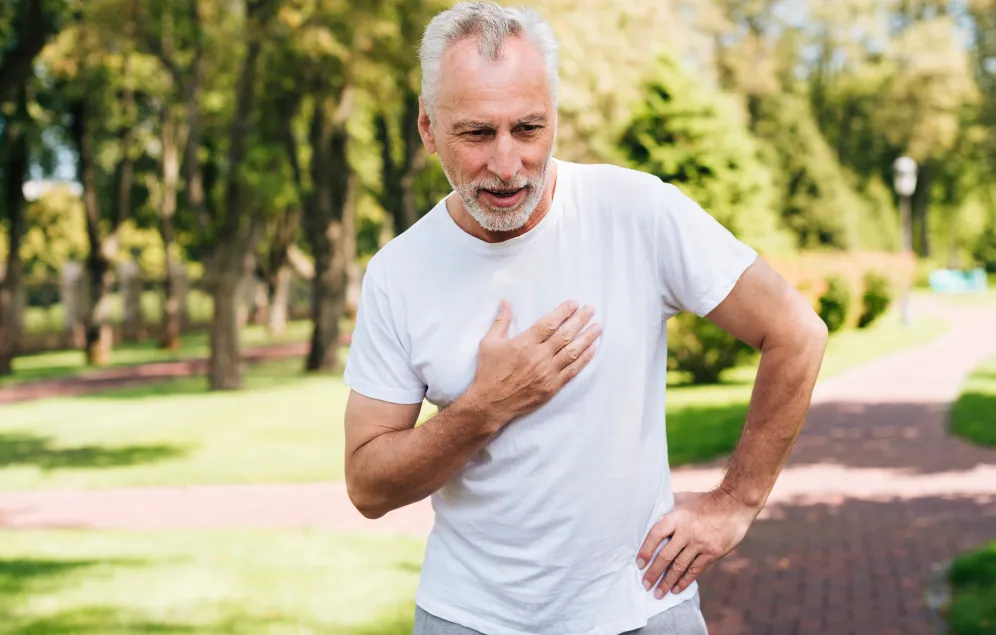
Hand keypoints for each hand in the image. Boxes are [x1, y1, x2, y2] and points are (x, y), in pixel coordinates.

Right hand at [468, 299, 601, 422]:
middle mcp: (538, 357)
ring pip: (572, 352)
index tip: (574, 303)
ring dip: (587, 338)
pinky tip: (592, 349)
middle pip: (565, 335)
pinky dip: (584, 359)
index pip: (549, 323)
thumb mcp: (489, 343)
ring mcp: (547, 373)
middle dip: (580, 320)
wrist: (490, 403)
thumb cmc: (489, 372)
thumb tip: (505, 301)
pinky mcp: (552, 387)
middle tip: (591, 309)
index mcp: (524, 343)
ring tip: (598, 327)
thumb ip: (500, 321)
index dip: (563, 312)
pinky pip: (572, 371)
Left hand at [636, 490, 758, 597]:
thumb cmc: (705, 501)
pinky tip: (676, 589)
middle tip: (645, 585)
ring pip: (680, 566)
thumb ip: (668, 509)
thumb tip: (650, 514)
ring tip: (658, 593)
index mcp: (677, 517)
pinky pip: (695, 570)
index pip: (656, 535)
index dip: (645, 550)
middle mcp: (687, 531)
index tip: (639, 564)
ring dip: (667, 581)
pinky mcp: (713, 553)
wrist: (734, 504)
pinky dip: (684, 581)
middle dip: (654, 572)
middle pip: (666, 555)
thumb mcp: (684, 499)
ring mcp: (701, 543)